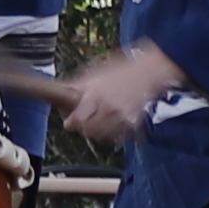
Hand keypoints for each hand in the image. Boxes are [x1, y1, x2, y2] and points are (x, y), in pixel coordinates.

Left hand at [62, 43, 183, 140]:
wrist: (149, 72)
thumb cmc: (122, 70)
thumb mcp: (95, 74)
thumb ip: (77, 85)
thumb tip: (59, 91)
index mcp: (96, 94)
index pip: (77, 120)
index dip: (71, 122)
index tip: (70, 122)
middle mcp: (108, 107)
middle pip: (88, 131)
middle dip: (84, 127)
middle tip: (85, 120)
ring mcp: (122, 117)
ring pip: (102, 136)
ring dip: (98, 131)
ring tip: (99, 121)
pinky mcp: (133, 123)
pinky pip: (118, 136)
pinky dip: (113, 132)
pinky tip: (113, 121)